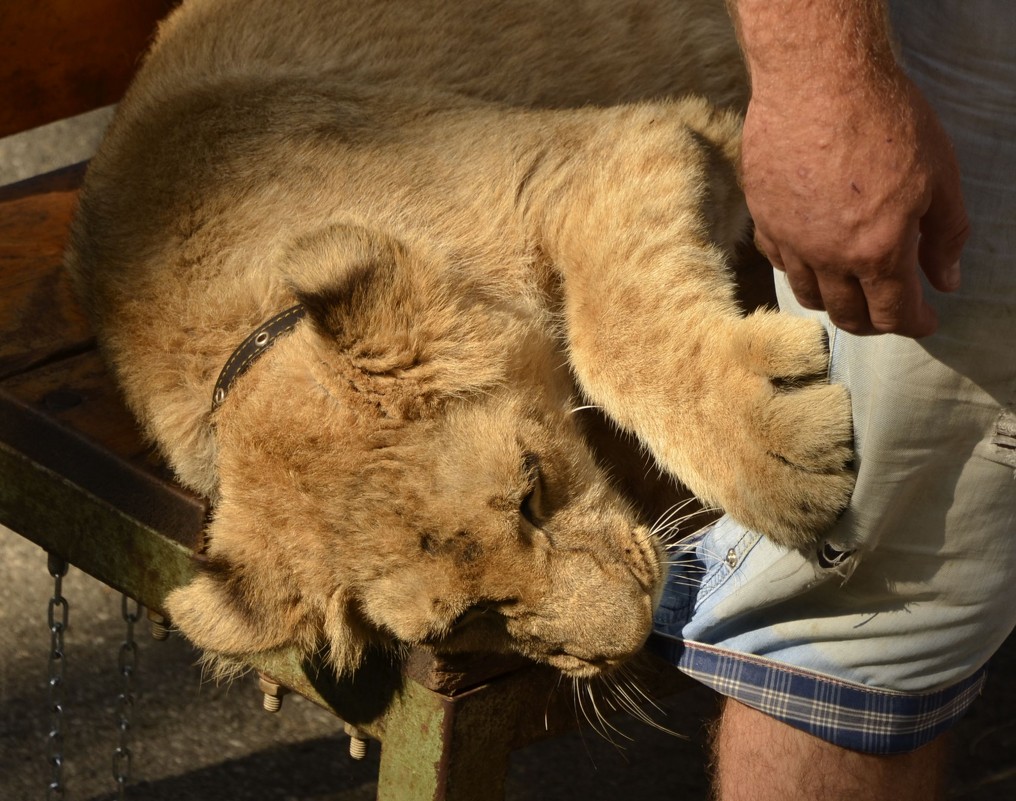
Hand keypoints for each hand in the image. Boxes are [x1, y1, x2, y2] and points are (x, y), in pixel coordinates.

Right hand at [741, 75, 968, 336]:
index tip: (925, 322)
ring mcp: (790, 241)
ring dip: (835, 303)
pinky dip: (800, 271)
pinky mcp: (763, 219)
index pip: (893, 313)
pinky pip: (779, 262)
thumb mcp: (939, 176)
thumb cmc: (884, 119)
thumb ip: (945, 235)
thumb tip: (947, 281)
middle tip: (889, 313)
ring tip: (850, 291)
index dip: (914, 325)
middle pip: (847, 315)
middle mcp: (828, 258)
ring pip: (809, 295)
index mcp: (877, 251)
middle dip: (874, 323)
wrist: (816, 81)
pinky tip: (812, 258)